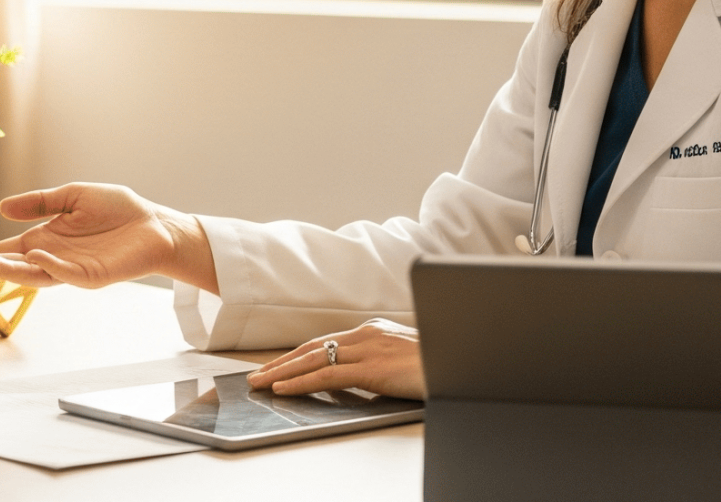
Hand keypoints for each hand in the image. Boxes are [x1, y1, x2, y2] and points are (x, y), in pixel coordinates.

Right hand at [0, 183, 216, 292]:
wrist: (156, 224)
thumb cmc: (118, 210)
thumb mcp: (72, 196)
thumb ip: (39, 203)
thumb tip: (2, 207)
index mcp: (45, 239)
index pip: (6, 250)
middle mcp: (53, 258)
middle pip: (11, 266)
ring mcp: (71, 270)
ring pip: (32, 275)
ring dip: (6, 271)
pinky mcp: (92, 277)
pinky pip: (66, 273)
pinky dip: (49, 266)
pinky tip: (35, 256)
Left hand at [248, 319, 424, 400]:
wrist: (464, 360)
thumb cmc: (439, 363)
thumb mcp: (404, 358)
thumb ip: (380, 362)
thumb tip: (363, 376)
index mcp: (373, 330)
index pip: (324, 342)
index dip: (297, 354)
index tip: (277, 364)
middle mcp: (366, 334)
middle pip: (311, 348)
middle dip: (281, 362)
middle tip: (256, 375)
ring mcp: (367, 349)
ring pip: (312, 359)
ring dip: (281, 372)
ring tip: (260, 383)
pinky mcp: (371, 368)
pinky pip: (326, 374)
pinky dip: (300, 382)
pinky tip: (283, 389)